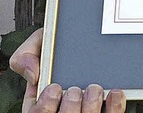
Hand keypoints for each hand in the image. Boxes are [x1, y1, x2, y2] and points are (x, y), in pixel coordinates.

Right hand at [9, 28, 125, 112]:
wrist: (87, 38)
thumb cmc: (61, 47)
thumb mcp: (40, 44)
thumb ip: (27, 54)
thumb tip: (32, 74)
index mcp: (42, 101)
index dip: (44, 107)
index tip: (54, 88)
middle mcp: (63, 110)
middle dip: (69, 109)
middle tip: (74, 91)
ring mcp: (85, 111)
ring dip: (90, 108)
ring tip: (94, 89)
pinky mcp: (106, 109)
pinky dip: (114, 106)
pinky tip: (115, 92)